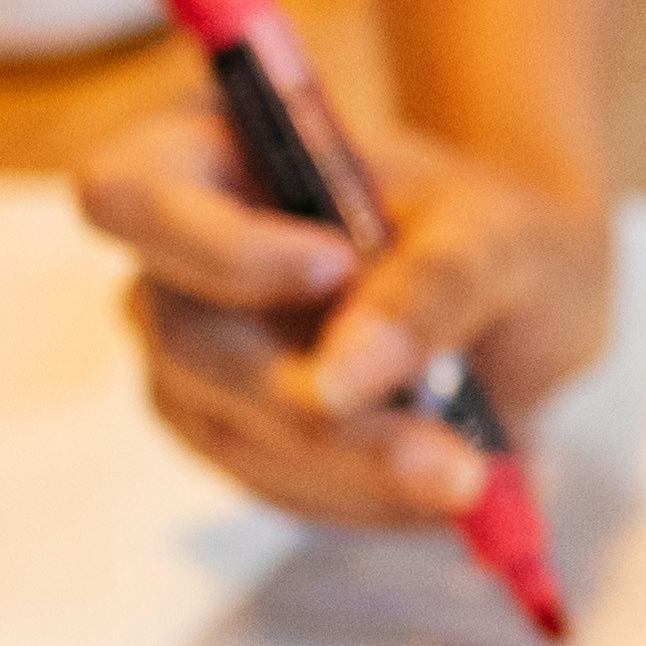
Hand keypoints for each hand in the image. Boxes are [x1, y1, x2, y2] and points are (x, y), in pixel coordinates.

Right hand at [81, 103, 609, 527]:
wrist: (517, 307)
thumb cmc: (489, 238)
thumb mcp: (494, 236)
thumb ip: (428, 285)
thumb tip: (337, 382)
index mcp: (211, 153)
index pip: (128, 193)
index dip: (214, 243)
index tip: (337, 266)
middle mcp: (175, 258)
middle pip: (184, 337)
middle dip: (304, 400)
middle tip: (442, 454)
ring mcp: (189, 355)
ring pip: (228, 428)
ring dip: (350, 466)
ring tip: (466, 473)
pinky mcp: (226, 432)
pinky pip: (270, 481)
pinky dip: (359, 492)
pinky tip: (436, 480)